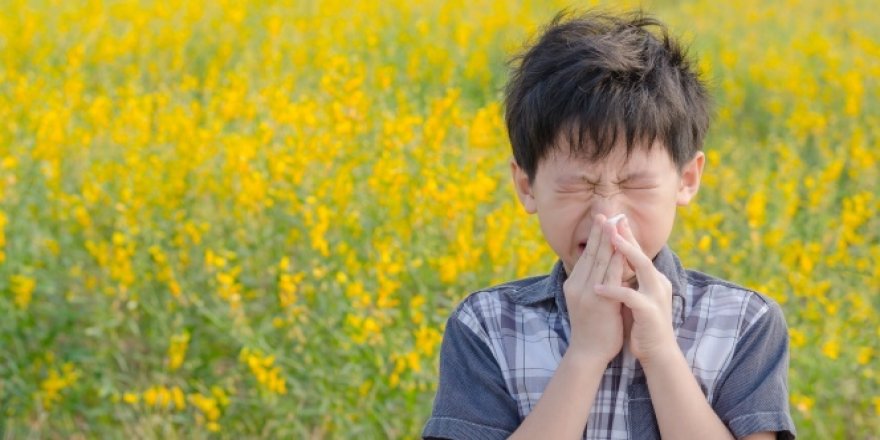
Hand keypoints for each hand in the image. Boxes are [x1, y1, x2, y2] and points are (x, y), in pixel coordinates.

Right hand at [563, 214, 624, 363]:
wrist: (588, 353)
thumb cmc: (591, 328)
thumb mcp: (586, 301)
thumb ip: (592, 283)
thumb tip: (602, 267)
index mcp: (574, 283)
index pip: (587, 253)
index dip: (596, 235)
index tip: (603, 217)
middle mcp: (577, 284)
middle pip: (591, 251)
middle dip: (601, 230)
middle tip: (608, 209)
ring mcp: (587, 291)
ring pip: (599, 259)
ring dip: (609, 238)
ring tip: (616, 221)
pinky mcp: (598, 300)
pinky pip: (609, 275)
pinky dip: (616, 259)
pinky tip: (623, 247)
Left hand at [594, 217, 676, 364]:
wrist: (657, 353)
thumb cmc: (642, 325)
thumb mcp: (635, 297)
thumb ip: (628, 281)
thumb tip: (612, 263)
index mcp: (653, 280)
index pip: (638, 254)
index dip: (626, 237)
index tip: (613, 220)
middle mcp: (658, 284)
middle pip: (642, 254)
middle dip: (627, 236)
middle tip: (613, 219)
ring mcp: (656, 296)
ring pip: (643, 268)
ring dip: (625, 253)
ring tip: (610, 241)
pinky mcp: (649, 312)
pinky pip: (630, 297)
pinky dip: (613, 291)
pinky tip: (597, 288)